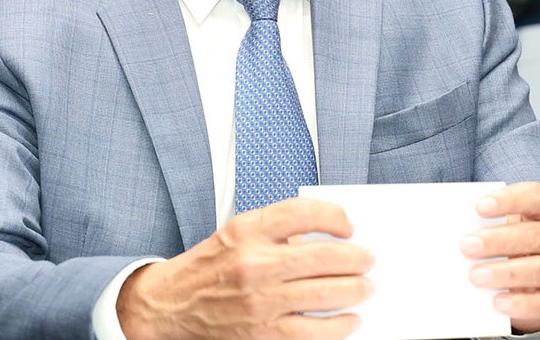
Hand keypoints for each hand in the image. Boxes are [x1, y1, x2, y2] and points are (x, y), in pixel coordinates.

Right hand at [117, 197, 374, 338]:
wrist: (171, 305)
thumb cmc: (211, 266)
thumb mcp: (238, 233)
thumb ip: (278, 230)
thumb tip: (331, 238)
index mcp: (247, 230)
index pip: (303, 212)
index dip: (334, 216)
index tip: (349, 225)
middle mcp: (253, 264)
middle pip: (323, 256)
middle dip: (356, 259)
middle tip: (369, 260)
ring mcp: (259, 302)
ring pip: (325, 295)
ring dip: (355, 290)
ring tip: (366, 287)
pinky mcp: (263, 335)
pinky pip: (314, 332)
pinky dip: (339, 326)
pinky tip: (350, 319)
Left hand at [461, 181, 539, 332]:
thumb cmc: (523, 242)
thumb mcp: (513, 224)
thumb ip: (491, 221)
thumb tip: (455, 228)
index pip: (535, 197)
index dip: (508, 200)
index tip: (479, 207)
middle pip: (533, 235)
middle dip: (497, 240)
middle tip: (467, 245)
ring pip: (539, 269)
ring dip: (504, 272)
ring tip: (476, 275)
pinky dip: (519, 303)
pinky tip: (498, 302)